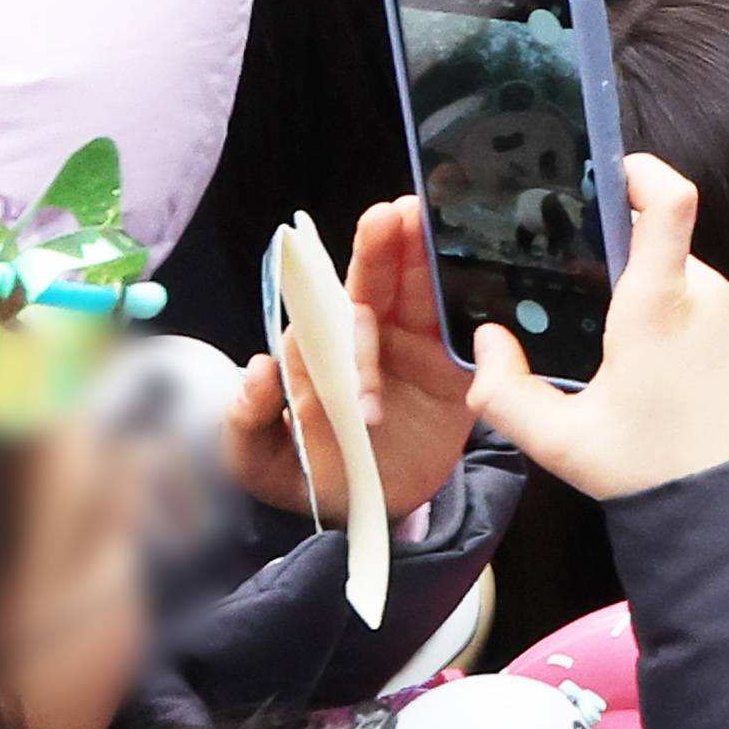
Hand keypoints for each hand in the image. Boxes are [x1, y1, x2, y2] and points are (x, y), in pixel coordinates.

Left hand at [229, 199, 477, 520]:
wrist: (372, 514)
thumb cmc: (311, 478)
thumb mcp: (262, 461)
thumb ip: (247, 422)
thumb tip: (260, 368)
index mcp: (320, 351)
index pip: (326, 313)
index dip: (332, 287)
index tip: (342, 255)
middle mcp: (369, 341)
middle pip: (378, 287)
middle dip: (385, 249)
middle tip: (395, 213)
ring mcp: (415, 352)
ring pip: (423, 298)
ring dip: (427, 261)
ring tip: (434, 222)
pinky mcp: (455, 374)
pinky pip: (468, 339)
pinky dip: (475, 308)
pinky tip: (481, 275)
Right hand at [462, 158, 728, 499]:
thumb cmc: (654, 472)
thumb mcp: (562, 443)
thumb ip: (505, 393)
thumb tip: (487, 344)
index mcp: (659, 305)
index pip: (668, 200)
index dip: (639, 171)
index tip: (606, 172)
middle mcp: (706, 295)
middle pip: (655, 244)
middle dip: (617, 267)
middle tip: (584, 310)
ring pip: (680, 276)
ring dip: (649, 299)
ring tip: (623, 357)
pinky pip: (706, 304)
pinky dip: (680, 322)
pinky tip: (661, 372)